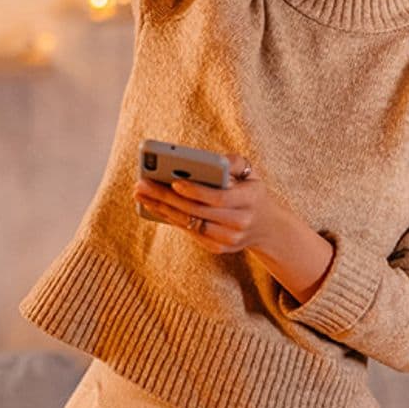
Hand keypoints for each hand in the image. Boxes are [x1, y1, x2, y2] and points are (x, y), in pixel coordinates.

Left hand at [132, 154, 279, 254]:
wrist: (267, 227)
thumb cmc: (252, 191)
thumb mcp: (251, 172)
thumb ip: (234, 162)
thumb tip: (214, 159)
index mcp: (250, 200)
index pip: (219, 198)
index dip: (196, 191)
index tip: (174, 181)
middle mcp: (240, 223)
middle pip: (198, 211)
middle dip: (167, 197)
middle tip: (142, 185)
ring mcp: (229, 239)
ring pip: (190, 224)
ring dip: (162, 209)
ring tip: (141, 194)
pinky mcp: (218, 248)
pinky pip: (190, 233)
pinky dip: (170, 218)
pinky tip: (154, 206)